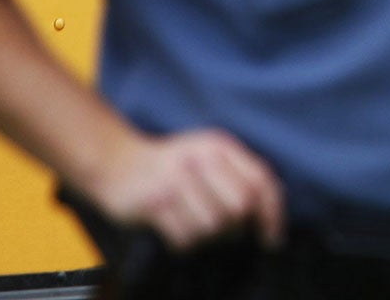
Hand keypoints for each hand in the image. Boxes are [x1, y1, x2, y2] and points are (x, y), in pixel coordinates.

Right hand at [83, 127, 285, 250]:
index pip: (261, 181)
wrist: (116, 161)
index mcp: (219, 146)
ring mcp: (176, 180)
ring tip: (196, 227)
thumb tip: (269, 212)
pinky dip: (186, 243)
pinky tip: (177, 231)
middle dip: (237, 228)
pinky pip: (185, 237)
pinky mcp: (155, 202)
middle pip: (240, 207)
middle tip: (226, 233)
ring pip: (213, 226)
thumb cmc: (171, 165)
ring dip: (209, 237)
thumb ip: (239, 174)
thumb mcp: (207, 155)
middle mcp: (201, 159)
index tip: (273, 239)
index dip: (272, 214)